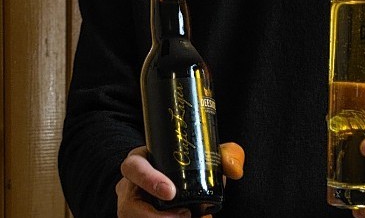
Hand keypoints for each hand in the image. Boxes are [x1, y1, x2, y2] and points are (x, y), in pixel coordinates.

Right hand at [116, 142, 244, 216]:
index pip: (133, 167)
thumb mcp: (203, 153)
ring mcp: (131, 208)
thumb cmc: (185, 163)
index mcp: (140, 161)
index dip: (149, 180)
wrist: (171, 180)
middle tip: (185, 215)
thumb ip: (224, 155)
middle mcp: (129, 187)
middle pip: (129, 206)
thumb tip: (234, 170)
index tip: (171, 192)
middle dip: (154, 217)